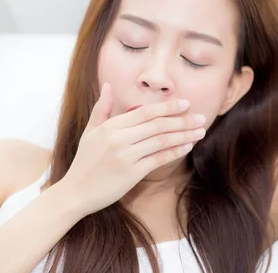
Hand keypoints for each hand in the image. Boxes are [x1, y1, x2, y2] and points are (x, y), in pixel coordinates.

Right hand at [60, 83, 205, 216]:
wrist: (75, 192)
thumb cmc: (85, 161)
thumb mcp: (90, 131)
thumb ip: (102, 108)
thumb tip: (108, 85)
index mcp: (112, 126)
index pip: (146, 112)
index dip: (168, 107)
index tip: (186, 104)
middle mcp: (120, 139)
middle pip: (158, 125)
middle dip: (182, 120)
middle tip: (201, 117)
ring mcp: (126, 156)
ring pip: (161, 141)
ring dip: (184, 135)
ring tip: (200, 131)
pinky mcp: (131, 174)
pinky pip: (158, 159)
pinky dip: (175, 152)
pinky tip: (187, 147)